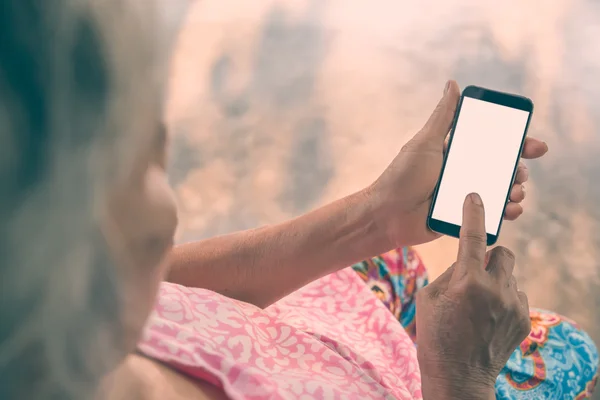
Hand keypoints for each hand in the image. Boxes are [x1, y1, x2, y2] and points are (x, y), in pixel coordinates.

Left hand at [367, 80, 548, 246]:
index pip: (493, 144)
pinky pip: (491, 214)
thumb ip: (442, 116)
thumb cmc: (402, 176)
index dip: (517, 143)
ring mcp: (465, 195)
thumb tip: (452, 83)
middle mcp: (464, 172)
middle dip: (519, 170)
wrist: (387, 215)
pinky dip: (506, 212)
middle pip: (503, 168)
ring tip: (515, 192)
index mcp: (457, 152)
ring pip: (501, 191)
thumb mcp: (425, 143)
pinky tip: (511, 210)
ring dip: (516, 190)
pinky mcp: (464, 217)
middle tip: (519, 173)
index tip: (534, 146)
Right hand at [416, 194, 530, 399]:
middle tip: (475, 272)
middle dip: (490, 256)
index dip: (473, 213)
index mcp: (467, 281)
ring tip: (478, 304)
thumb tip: (468, 259)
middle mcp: (495, 289)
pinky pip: (516, 294)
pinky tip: (488, 317)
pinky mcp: (523, 319)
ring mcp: (513, 305)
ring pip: (509, 275)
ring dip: (495, 281)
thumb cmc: (435, 334)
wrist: (457, 375)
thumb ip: (451, 272)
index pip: (472, 237)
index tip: (475, 198)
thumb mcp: (429, 297)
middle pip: (503, 252)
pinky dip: (503, 298)